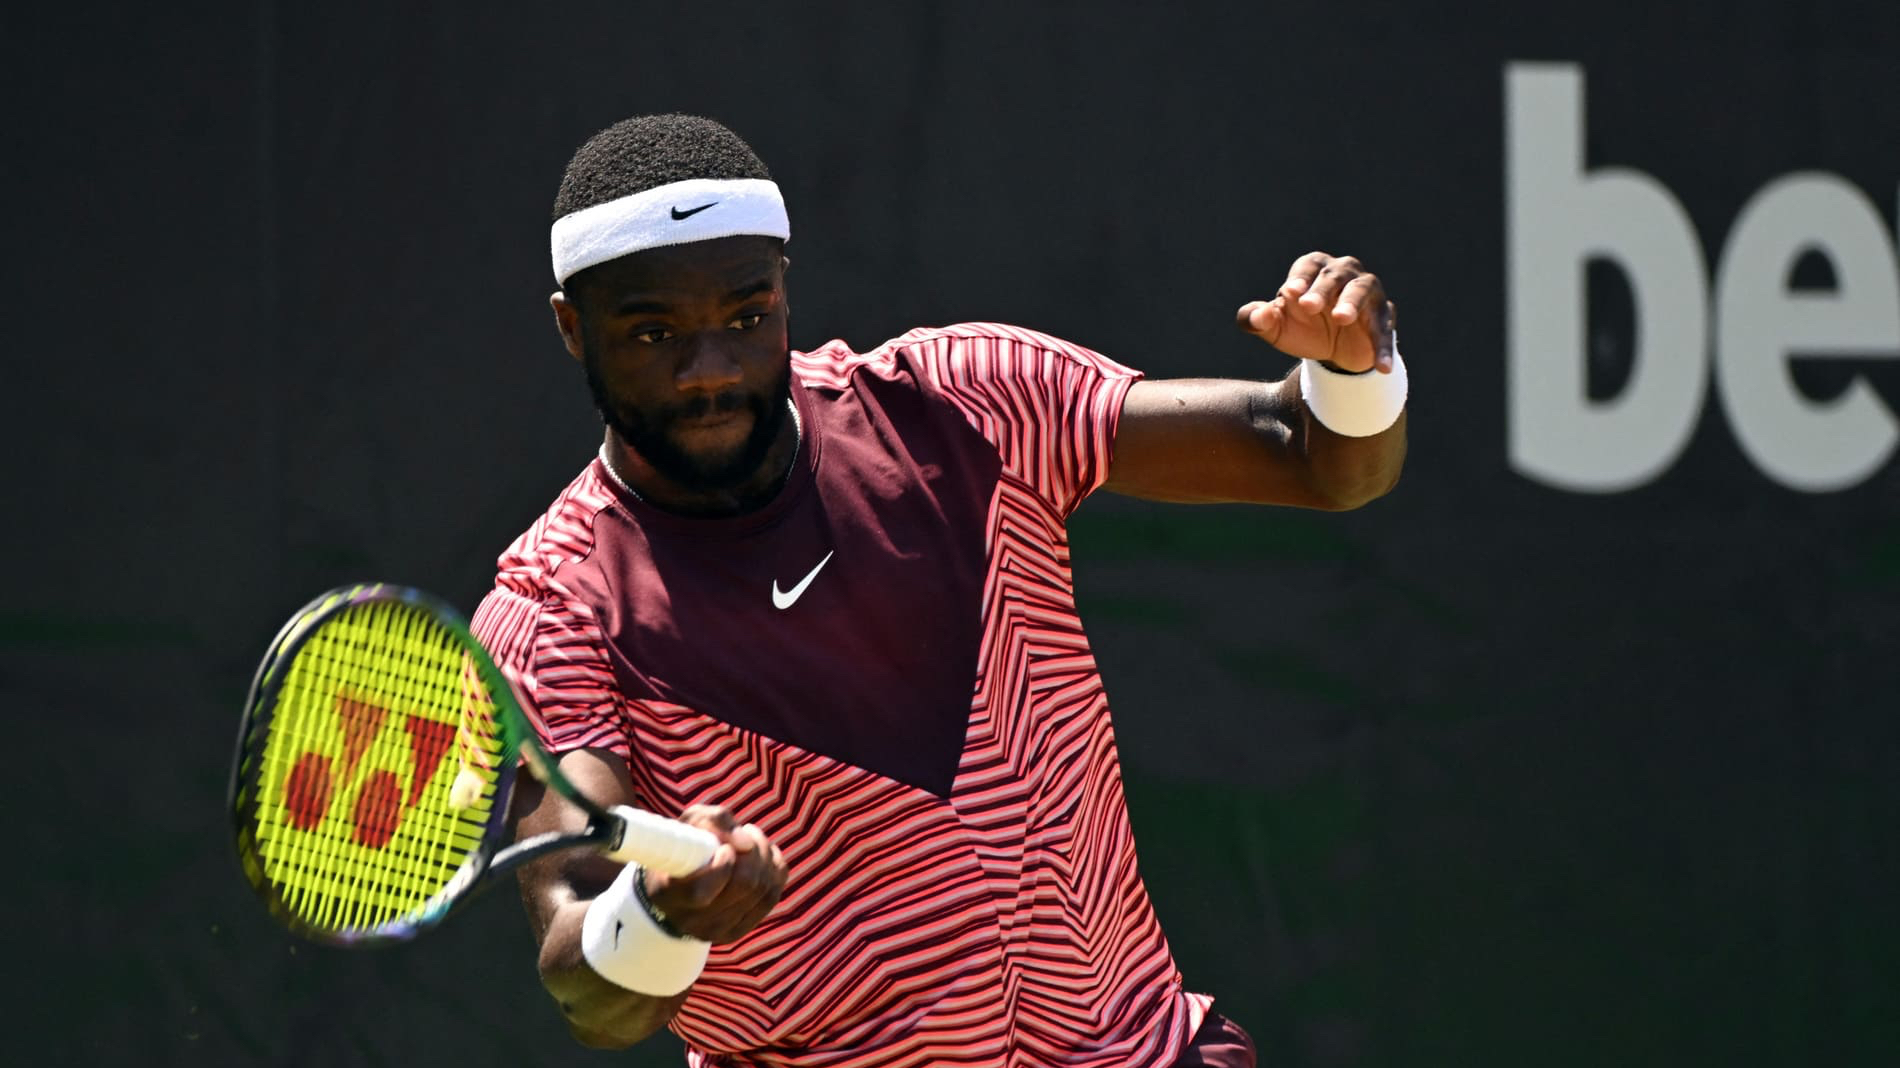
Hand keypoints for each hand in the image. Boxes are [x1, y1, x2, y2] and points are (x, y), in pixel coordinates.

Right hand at [643, 804, 786, 943]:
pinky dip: (775, 870)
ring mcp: (716, 930)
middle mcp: (690, 920)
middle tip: (747, 832)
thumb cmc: (683, 846)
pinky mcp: (737, 930)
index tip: (725, 848)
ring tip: (753, 841)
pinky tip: (764, 857)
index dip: (722, 865)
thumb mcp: (688, 823)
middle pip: (743, 886)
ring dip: (766, 857)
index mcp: (668, 894)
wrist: (679, 883)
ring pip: (762, 891)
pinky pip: (772, 896)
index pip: (701, 891)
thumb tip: (746, 842)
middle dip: (754, 852)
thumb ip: (713, 821)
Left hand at [1235, 251, 1397, 373]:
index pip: (1308, 267)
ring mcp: (1368, 292)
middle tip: (1309, 306)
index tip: (1289, 293)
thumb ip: (1256, 320)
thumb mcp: (1274, 328)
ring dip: (1352, 303)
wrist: (1331, 353)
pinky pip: (1385, 329)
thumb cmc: (1300, 328)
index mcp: (1315, 269)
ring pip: (1363, 290)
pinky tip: (1381, 367)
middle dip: (1322, 289)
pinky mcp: (1383, 317)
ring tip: (1341, 319)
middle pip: (1335, 275)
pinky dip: (1383, 346)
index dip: (1300, 278)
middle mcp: (1344, 273)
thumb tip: (1258, 315)